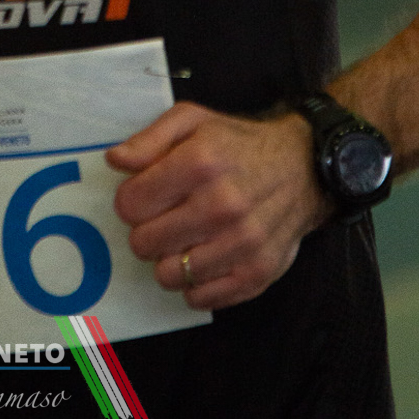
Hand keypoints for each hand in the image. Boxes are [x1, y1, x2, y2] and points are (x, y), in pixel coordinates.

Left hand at [107, 103, 325, 309]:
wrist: (303, 169)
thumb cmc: (238, 145)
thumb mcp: (192, 121)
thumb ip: (148, 140)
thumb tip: (115, 161)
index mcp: (200, 162)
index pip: (130, 205)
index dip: (130, 201)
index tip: (145, 197)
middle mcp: (222, 205)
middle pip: (144, 243)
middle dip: (146, 231)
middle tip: (163, 219)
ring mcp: (241, 243)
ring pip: (168, 275)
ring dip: (168, 260)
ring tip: (182, 240)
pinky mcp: (257, 273)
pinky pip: (200, 298)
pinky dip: (194, 284)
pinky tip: (202, 258)